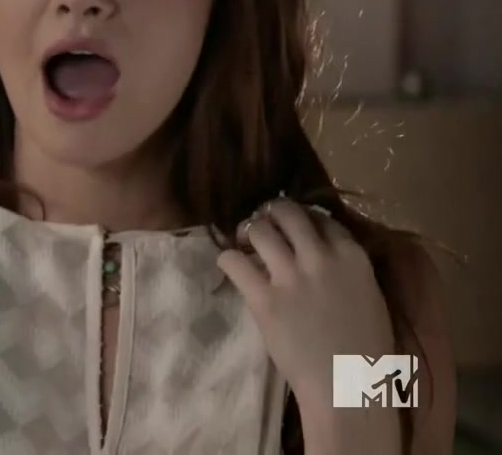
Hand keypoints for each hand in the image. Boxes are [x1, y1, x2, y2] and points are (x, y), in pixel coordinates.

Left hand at [216, 198, 396, 440]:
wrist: (348, 386)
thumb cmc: (366, 349)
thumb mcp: (369, 295)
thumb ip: (346, 269)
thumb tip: (321, 253)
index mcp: (353, 256)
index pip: (322, 219)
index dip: (305, 221)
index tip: (294, 231)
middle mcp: (320, 258)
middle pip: (287, 212)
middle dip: (271, 215)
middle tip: (264, 227)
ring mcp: (290, 277)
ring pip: (258, 230)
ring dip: (248, 233)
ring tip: (245, 245)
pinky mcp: (264, 299)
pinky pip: (233, 261)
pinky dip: (229, 260)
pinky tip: (232, 268)